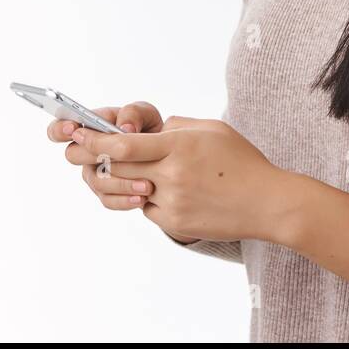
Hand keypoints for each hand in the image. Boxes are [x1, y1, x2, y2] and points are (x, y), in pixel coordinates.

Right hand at [46, 101, 163, 210]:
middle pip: (73, 155)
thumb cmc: (149, 130)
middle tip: (112, 155)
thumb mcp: (146, 114)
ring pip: (96, 181)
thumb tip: (125, 127)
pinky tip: (142, 197)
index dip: (60, 128)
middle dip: (91, 154)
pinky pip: (108, 200)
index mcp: (90, 128)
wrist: (164, 157)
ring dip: (120, 182)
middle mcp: (87, 152)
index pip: (60, 128)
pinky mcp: (107, 194)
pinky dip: (126, 199)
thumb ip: (134, 113)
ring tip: (146, 184)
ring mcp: (95, 174)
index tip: (73, 129)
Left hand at [67, 113, 288, 242]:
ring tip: (142, 169)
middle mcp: (172, 175)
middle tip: (89, 151)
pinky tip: (169, 191)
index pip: (123, 144)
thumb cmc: (241, 161)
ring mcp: (173, 202)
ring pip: (130, 188)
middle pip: (119, 167)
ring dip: (128, 179)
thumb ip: (176, 125)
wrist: (268, 203)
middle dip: (101, 158)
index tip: (80, 134)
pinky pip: (147, 208)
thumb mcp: (211, 129)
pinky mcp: (176, 223)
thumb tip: (149, 128)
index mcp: (179, 146)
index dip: (96, 140)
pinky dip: (149, 197)